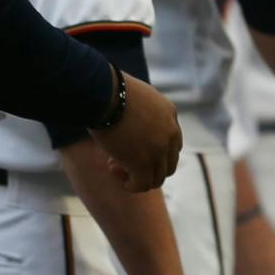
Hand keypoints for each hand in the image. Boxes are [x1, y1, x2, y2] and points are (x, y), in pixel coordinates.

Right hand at [88, 74, 181, 191]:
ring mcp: (158, 150)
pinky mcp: (143, 164)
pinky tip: (117, 175)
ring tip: (116, 167)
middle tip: (122, 159)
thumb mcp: (134, 95)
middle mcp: (169, 133)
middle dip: (147, 166)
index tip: (132, 146)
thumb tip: (127, 114)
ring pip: (157, 177)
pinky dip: (131, 185)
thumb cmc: (109, 88)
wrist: (103, 92)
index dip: (153, 151)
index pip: (172, 143)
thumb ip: (140, 109)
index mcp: (170, 114)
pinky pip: (143, 184)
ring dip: (137, 176)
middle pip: (168, 163)